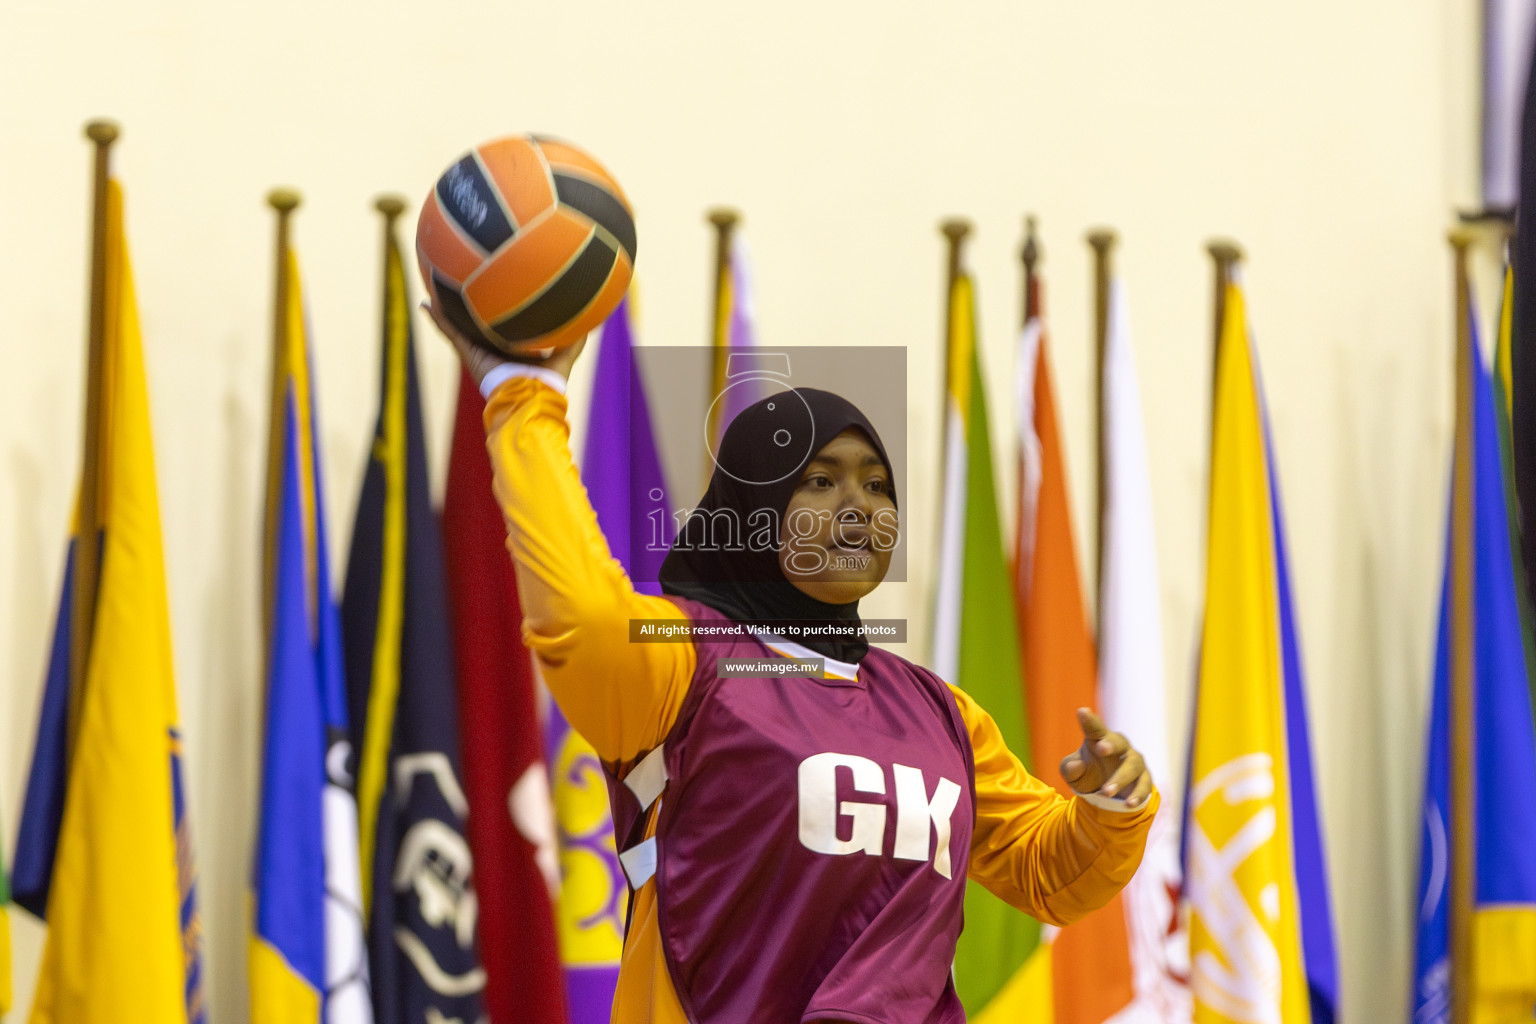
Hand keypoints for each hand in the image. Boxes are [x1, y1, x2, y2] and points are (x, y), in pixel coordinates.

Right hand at [420, 300, 586, 386]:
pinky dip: (437, 319)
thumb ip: (575, 340)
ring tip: (435, 291)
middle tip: (463, 288)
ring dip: (447, 310)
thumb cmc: (546, 384)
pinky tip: (425, 304)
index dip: (501, 314)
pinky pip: (450, 332)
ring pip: (459, 326)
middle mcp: (493, 349)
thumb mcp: (564, 356)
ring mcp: (478, 351)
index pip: (504, 328)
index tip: (498, 296)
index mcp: (513, 349)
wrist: (528, 400)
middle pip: (479, 325)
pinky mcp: (469, 354)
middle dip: (471, 309)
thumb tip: (592, 321)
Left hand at [1059, 708, 1152, 808]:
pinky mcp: (1144, 779)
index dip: (1090, 721)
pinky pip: (1144, 785)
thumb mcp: (1072, 774)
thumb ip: (1070, 768)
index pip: (1095, 728)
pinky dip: (1137, 794)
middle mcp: (1120, 747)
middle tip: (1100, 747)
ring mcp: (1134, 762)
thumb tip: (1076, 765)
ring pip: (1132, 766)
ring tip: (1105, 792)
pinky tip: (1128, 803)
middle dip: (1111, 744)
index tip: (1082, 712)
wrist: (1104, 795)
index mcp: (1100, 739)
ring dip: (1119, 779)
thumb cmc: (1086, 774)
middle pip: (1119, 741)